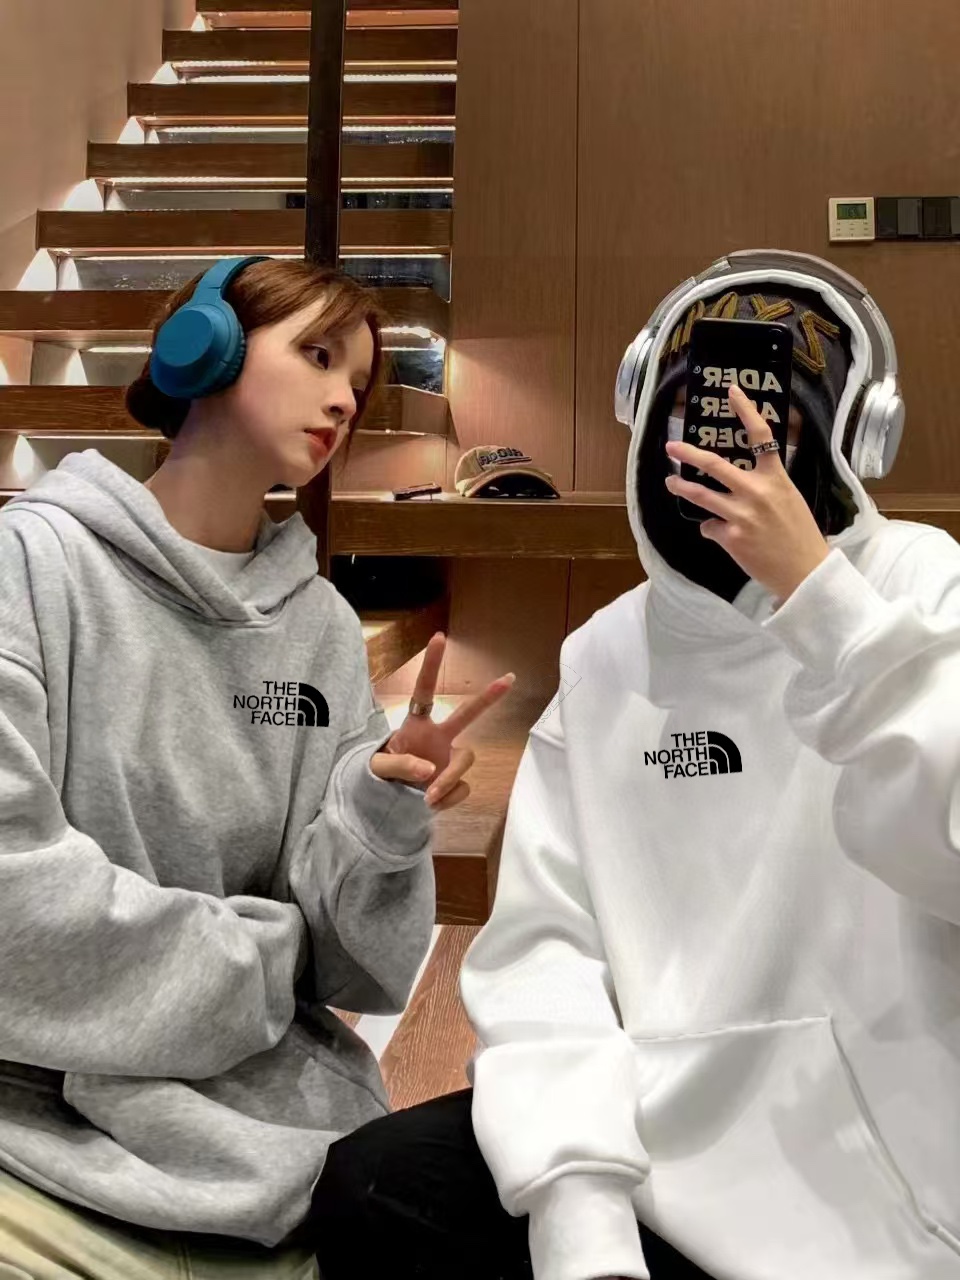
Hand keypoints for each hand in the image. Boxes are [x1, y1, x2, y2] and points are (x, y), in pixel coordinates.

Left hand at [370, 632, 515, 810]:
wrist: (389, 802)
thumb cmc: (380, 774)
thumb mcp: (377, 768)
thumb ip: (399, 765)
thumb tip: (428, 769)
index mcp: (417, 726)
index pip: (424, 691)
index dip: (430, 665)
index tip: (439, 637)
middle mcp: (439, 737)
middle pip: (468, 715)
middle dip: (488, 697)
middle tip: (509, 678)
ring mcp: (449, 759)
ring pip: (466, 760)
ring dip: (450, 779)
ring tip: (427, 797)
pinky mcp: (456, 781)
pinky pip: (462, 788)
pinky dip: (447, 798)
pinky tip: (430, 803)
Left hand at [664, 383, 829, 602]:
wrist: (805, 571)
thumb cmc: (800, 535)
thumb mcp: (790, 499)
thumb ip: (765, 487)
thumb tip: (738, 486)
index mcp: (776, 478)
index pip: (760, 435)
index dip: (745, 410)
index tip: (731, 391)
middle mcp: (756, 491)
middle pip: (713, 464)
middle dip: (687, 454)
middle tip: (671, 447)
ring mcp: (741, 514)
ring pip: (700, 494)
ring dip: (681, 487)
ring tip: (670, 483)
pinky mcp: (730, 536)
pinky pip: (709, 527)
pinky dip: (713, 529)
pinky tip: (725, 537)